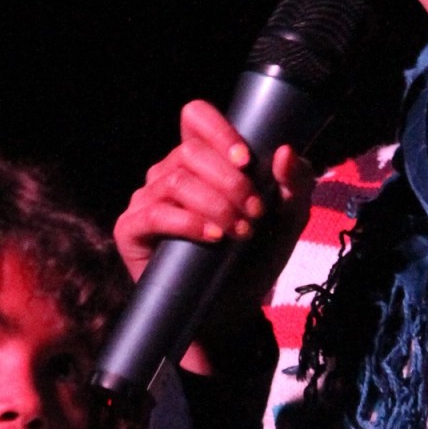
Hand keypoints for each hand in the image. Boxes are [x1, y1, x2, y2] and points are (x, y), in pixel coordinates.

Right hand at [114, 101, 315, 368]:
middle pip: (190, 151)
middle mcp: (168, 173)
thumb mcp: (288, 220)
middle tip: (256, 214)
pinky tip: (214, 238)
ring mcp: (147, 200)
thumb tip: (285, 151)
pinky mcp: (131, 230)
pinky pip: (155, 214)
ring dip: (216, 205)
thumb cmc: (255, 259)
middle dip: (231, 182)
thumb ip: (296, 184)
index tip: (246, 161)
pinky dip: (189, 223)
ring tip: (241, 233)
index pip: (195, 117)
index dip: (219, 131)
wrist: (233, 312)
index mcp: (201, 160)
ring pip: (176, 181)